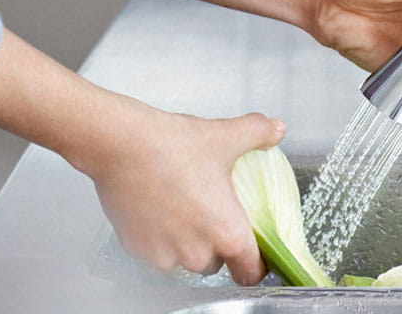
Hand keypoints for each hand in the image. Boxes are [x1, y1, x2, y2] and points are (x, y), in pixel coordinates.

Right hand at [77, 104, 283, 279]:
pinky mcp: (139, 251)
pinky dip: (162, 236)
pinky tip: (160, 206)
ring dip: (189, 241)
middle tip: (212, 209)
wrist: (124, 146)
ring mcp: (166, 256)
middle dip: (217, 242)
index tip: (254, 252)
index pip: (250, 271)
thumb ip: (258, 133)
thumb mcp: (225, 135)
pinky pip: (159, 251)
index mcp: (226, 232)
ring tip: (184, 204)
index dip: (255, 264)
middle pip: (217, 262)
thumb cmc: (174, 146)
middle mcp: (197, 253)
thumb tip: (276, 129)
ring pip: (186, 257)